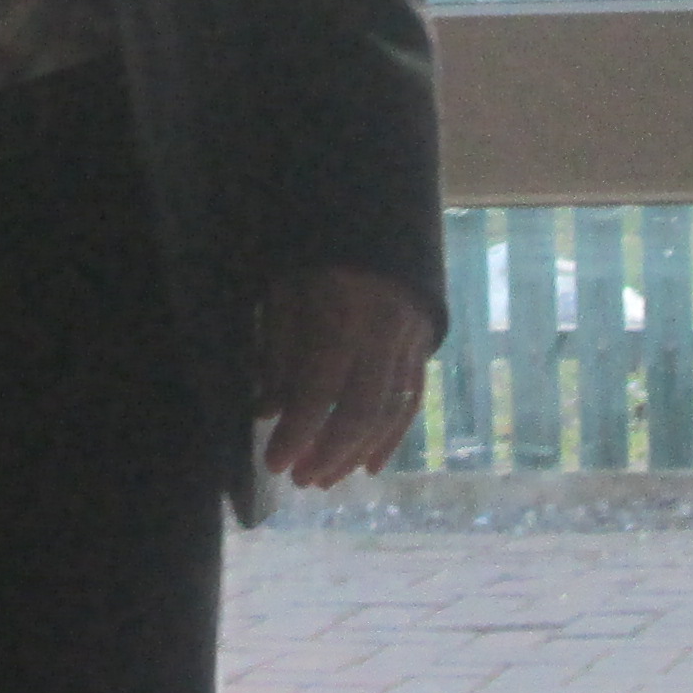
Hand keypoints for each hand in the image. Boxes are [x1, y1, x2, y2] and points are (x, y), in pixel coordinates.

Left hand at [256, 268, 434, 488]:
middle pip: (360, 409)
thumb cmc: (317, 249)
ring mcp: (411, 337)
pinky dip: (392, 435)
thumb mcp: (288, 285)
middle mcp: (385, 329)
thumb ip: (280, 347)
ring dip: (356, 451)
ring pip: (390, 410)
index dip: (297, 430)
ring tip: (325, 478)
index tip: (273, 462)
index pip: (320, 387)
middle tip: (299, 480)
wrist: (374, 212)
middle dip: (328, 452)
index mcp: (345, 310)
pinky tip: (370, 464)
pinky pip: (412, 398)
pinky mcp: (424, 341)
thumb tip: (267, 410)